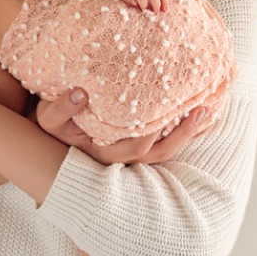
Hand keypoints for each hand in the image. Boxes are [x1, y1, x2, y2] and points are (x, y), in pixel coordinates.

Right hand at [35, 88, 213, 163]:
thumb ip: (60, 108)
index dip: (155, 129)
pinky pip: (166, 145)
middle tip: (204, 108)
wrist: (51, 144)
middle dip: (184, 133)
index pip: (137, 145)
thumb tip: (80, 93)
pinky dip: (183, 132)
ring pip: (167, 152)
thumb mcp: (47, 117)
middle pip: (160, 153)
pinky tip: (201, 117)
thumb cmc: (52, 128)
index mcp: (103, 154)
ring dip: (189, 133)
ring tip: (209, 111)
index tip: (169, 105)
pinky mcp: (138, 151)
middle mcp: (121, 162)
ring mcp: (130, 159)